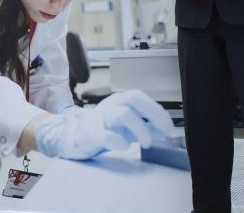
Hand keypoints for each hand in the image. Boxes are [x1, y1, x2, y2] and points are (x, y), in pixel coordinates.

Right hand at [34, 90, 174, 159]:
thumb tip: (166, 130)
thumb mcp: (129, 127)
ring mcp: (101, 118)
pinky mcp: (92, 133)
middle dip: (152, 114)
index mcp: (121, 100)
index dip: (158, 111)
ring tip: (146, 143)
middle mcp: (111, 104)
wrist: (75, 136)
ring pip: (122, 114)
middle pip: (133, 98)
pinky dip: (118, 140)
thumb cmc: (106, 129)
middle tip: (163, 132)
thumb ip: (148, 127)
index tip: (169, 128)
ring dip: (140, 128)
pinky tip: (125, 146)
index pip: (142, 98)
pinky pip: (106, 134)